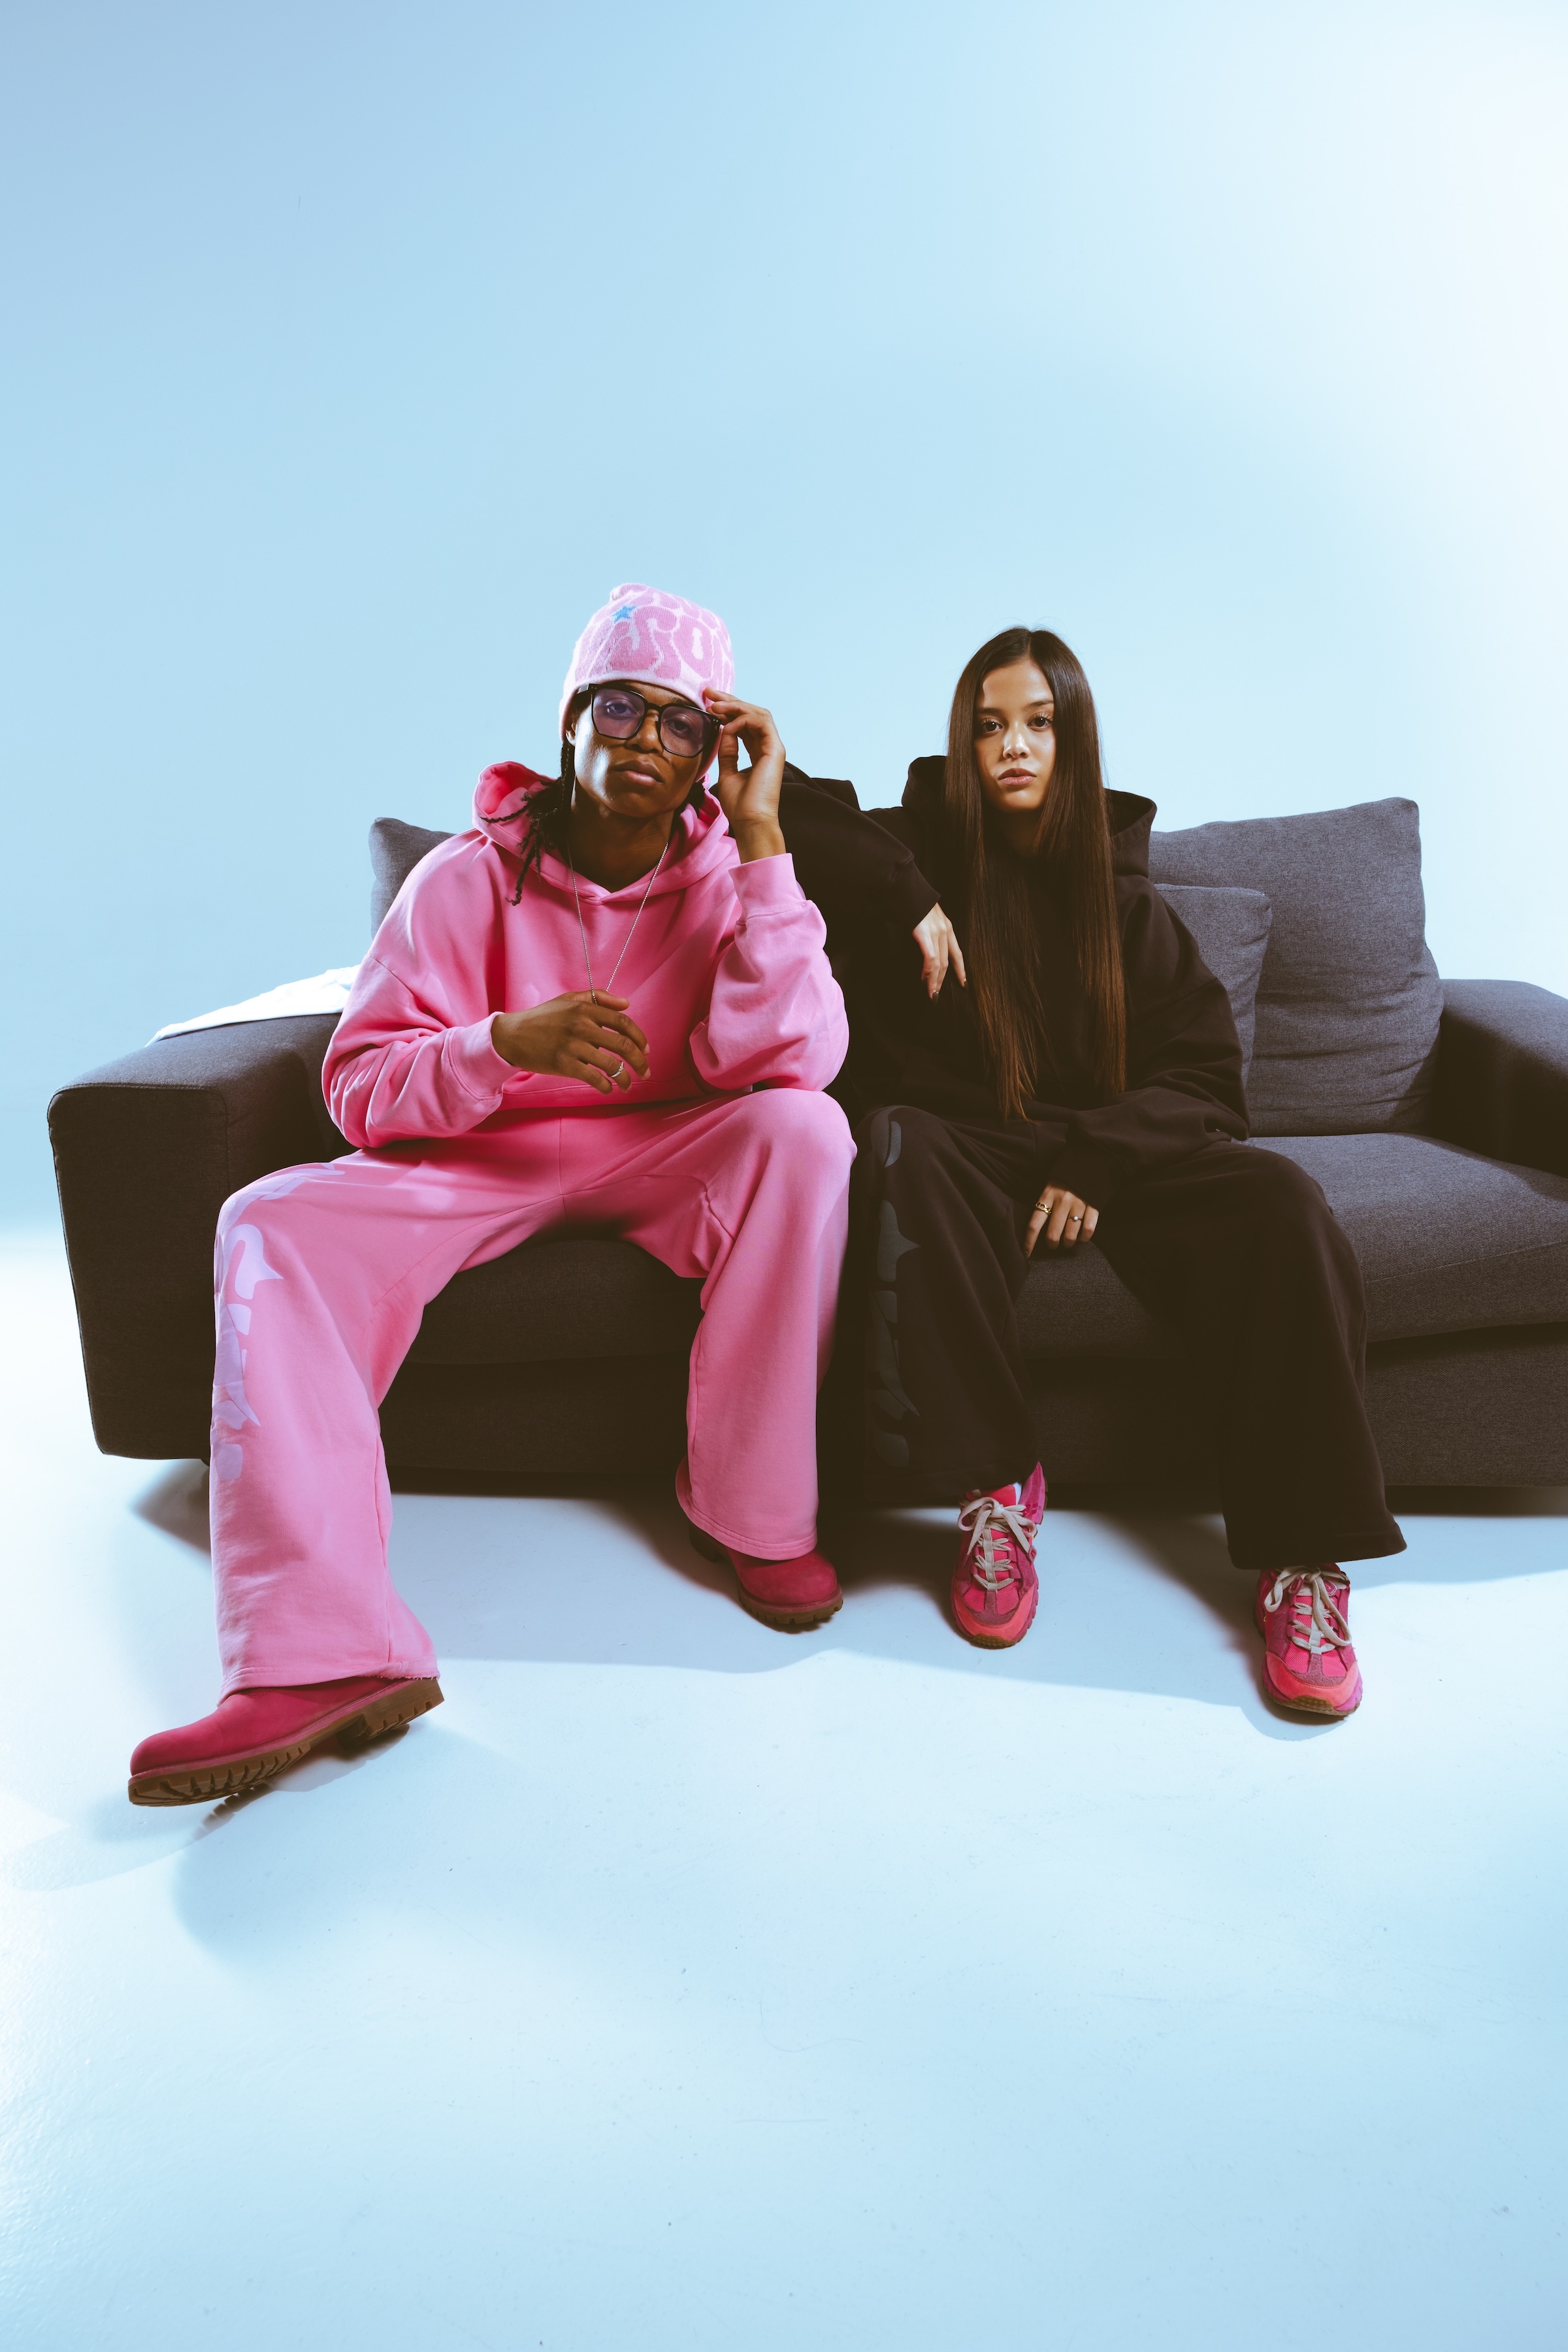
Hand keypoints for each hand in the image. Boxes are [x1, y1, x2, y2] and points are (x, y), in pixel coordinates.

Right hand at [491, 993, 649, 1095]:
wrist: (512, 1035)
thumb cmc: (543, 1018)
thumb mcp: (569, 999)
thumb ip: (599, 998)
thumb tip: (627, 1004)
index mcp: (586, 1009)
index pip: (623, 1023)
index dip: (640, 1038)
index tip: (646, 1050)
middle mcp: (582, 1026)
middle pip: (623, 1045)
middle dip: (640, 1062)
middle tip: (646, 1072)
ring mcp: (573, 1046)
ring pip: (611, 1065)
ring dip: (625, 1079)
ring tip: (627, 1086)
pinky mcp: (563, 1064)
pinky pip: (593, 1078)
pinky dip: (605, 1086)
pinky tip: (608, 1089)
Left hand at [704, 689, 785, 861]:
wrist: (750, 822)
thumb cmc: (740, 806)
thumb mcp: (727, 772)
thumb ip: (728, 751)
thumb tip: (724, 730)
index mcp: (758, 752)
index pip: (744, 723)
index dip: (727, 710)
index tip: (707, 703)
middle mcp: (768, 747)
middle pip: (751, 713)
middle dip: (729, 700)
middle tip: (708, 692)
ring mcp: (774, 747)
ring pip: (758, 713)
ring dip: (735, 706)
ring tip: (715, 707)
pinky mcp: (776, 750)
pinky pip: (761, 723)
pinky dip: (743, 720)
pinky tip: (727, 726)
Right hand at [913, 905, 966, 998]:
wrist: (902, 887)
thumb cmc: (909, 902)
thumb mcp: (925, 918)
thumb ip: (929, 931)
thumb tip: (925, 945)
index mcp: (947, 926)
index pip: (957, 953)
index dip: (961, 970)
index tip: (964, 983)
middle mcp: (945, 930)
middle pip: (948, 962)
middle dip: (943, 981)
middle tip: (938, 995)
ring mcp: (936, 932)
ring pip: (940, 964)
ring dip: (935, 981)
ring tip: (932, 994)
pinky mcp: (925, 934)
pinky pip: (930, 959)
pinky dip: (927, 972)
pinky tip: (924, 979)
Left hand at [1026, 1186, 1098, 1255]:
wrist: (1089, 1162)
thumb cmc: (1065, 1179)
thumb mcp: (1049, 1187)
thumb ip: (1044, 1205)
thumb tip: (1035, 1229)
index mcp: (1047, 1196)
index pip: (1033, 1224)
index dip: (1028, 1242)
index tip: (1026, 1254)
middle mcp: (1062, 1201)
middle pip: (1052, 1234)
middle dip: (1052, 1245)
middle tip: (1053, 1244)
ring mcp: (1079, 1204)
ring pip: (1070, 1236)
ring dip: (1068, 1243)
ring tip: (1068, 1241)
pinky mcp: (1094, 1206)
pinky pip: (1088, 1230)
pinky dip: (1084, 1238)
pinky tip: (1082, 1236)